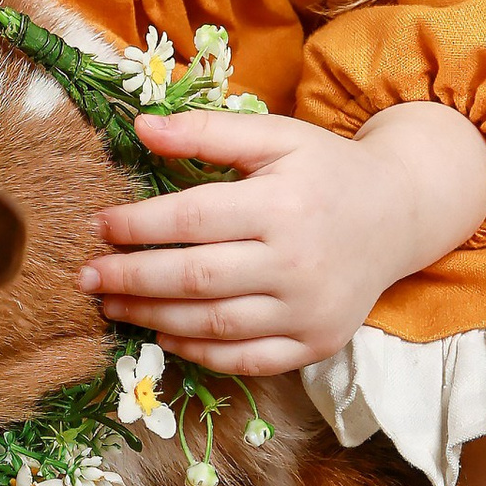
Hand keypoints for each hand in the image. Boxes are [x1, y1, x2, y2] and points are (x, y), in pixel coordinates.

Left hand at [78, 99, 485, 374]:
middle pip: (195, 278)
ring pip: (214, 323)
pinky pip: (245, 358)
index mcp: (283, 204)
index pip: (192, 220)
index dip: (136, 226)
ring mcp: (308, 310)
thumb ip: (206, 132)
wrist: (399, 215)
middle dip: (130, 278)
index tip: (97, 225)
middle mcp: (298, 262)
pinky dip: (198, 350)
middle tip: (86, 276)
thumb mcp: (274, 136)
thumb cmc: (324, 171)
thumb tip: (138, 127)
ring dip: (152, 318)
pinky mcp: (316, 343)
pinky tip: (163, 333)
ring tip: (112, 306)